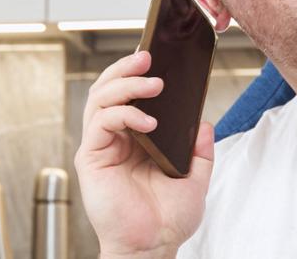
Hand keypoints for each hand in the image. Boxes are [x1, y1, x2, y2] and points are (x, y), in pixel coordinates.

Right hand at [74, 50, 213, 257]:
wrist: (153, 246)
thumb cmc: (167, 219)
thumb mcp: (195, 179)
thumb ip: (200, 151)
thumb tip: (204, 124)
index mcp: (134, 139)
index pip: (127, 94)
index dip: (136, 73)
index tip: (156, 56)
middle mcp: (113, 139)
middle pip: (108, 88)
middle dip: (126, 68)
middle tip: (148, 56)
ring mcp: (101, 147)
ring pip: (100, 98)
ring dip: (125, 84)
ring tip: (153, 83)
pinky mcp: (91, 158)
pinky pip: (100, 123)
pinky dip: (123, 114)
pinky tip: (147, 122)